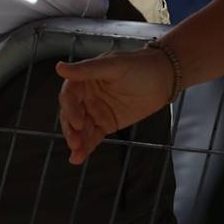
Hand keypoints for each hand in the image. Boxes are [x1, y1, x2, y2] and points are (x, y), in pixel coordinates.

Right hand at [52, 48, 175, 164]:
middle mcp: (86, 97)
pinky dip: (85, 148)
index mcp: (84, 80)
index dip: (70, 109)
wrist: (164, 78)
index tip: (77, 121)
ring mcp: (95, 112)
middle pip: (71, 115)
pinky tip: (77, 158)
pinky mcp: (106, 125)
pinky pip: (92, 137)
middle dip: (71, 129)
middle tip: (74, 141)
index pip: (69, 95)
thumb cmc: (139, 65)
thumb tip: (59, 67)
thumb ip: (87, 70)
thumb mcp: (113, 65)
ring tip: (76, 154)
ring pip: (80, 129)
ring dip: (76, 141)